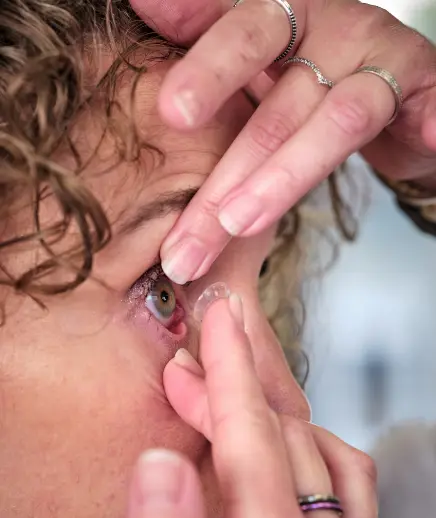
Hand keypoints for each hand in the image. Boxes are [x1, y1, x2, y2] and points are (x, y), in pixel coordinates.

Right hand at [127, 294, 376, 517]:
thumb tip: (161, 464)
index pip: (251, 432)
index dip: (229, 366)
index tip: (219, 318)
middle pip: (283, 433)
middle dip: (232, 388)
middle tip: (185, 371)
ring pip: (324, 449)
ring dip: (272, 414)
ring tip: (227, 398)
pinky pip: (348, 484)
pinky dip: (312, 447)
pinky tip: (279, 450)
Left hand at [130, 0, 435, 283]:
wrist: (388, 86)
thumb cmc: (308, 79)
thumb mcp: (255, 66)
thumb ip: (207, 43)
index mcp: (281, 18)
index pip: (241, 37)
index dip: (208, 69)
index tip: (172, 109)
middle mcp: (329, 28)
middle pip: (276, 101)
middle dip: (231, 166)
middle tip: (198, 217)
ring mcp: (379, 57)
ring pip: (336, 120)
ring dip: (286, 175)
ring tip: (239, 225)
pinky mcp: (424, 87)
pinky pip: (432, 105)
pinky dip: (434, 121)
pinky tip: (431, 138)